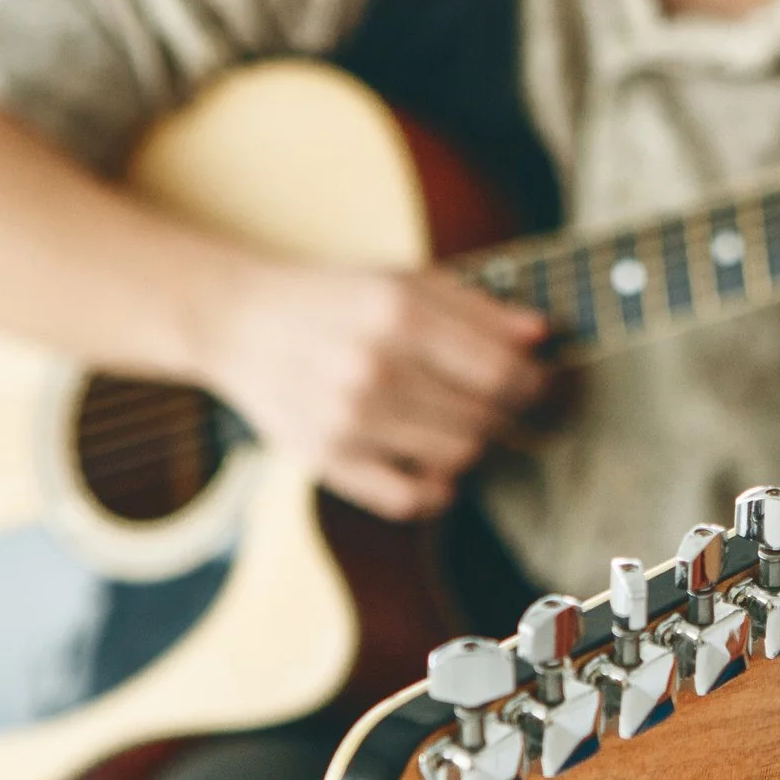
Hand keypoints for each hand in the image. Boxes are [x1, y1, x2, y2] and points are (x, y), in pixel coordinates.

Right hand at [197, 263, 549, 520]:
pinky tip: (436, 467)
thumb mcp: (402, 280)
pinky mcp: (329, 460)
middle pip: (486, 417)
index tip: (541, 384)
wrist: (238, 322)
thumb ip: (475, 306)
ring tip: (456, 422)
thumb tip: (540, 336)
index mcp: (399, 312)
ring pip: (459, 456)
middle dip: (506, 414)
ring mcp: (349, 419)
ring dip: (472, 444)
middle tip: (499, 403)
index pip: (502, 371)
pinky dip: (438, 490)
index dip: (536, 385)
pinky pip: (412, 499)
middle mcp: (374, 366)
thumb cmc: (333, 299)